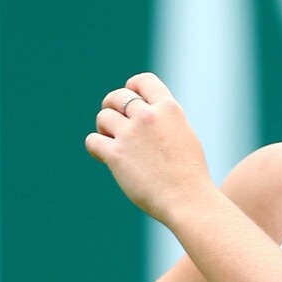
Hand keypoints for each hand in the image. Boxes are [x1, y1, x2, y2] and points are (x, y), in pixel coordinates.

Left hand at [85, 72, 216, 222]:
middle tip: (113, 122)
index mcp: (169, 109)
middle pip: (117, 97)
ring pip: (104, 117)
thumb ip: (164, 120)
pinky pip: (93, 140)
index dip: (131, 87)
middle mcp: (148, 116)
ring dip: (104, 128)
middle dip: (112, 106)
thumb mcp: (184, 135)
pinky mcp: (115, 155)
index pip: (142, 81)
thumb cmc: (189, 174)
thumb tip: (144, 113)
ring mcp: (130, 134)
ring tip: (111, 142)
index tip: (129, 100)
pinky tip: (103, 156)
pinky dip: (96, 147)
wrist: (187, 199)